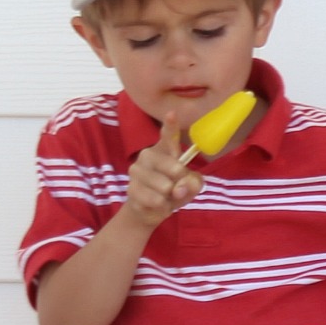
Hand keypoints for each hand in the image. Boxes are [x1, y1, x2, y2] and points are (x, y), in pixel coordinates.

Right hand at [122, 114, 204, 228]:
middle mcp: (148, 156)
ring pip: (163, 185)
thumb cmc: (174, 191)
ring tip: (167, 196)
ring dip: (171, 195)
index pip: (168, 136)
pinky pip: (154, 199)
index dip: (170, 126)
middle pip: (170, 164)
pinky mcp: (131, 188)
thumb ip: (194, 183)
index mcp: (164, 150)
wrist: (151, 210)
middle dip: (180, 179)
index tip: (172, 114)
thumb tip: (183, 185)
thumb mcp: (191, 186)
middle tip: (180, 186)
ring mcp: (136, 171)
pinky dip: (162, 206)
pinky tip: (159, 204)